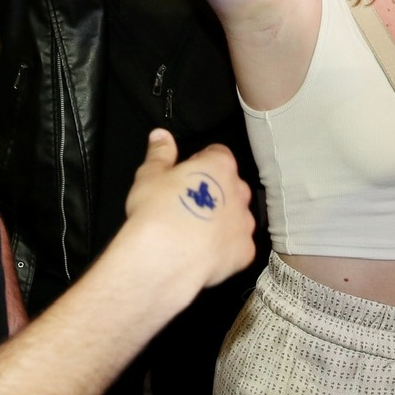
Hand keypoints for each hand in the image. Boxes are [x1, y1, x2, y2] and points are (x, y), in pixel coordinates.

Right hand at [115, 130, 255, 302]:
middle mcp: (239, 192)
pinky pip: (238, 246)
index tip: (185, 176)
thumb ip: (160, 153)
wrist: (163, 258)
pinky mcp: (244, 252)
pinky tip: (204, 252)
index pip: (217, 154)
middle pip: (230, 185)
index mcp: (219, 166)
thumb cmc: (156, 212)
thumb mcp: (149, 176)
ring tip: (195, 232)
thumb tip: (161, 135)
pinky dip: (225, 248)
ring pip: (237, 216)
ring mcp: (245, 223)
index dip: (200, 164)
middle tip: (188, 204)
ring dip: (222, 219)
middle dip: (214, 191)